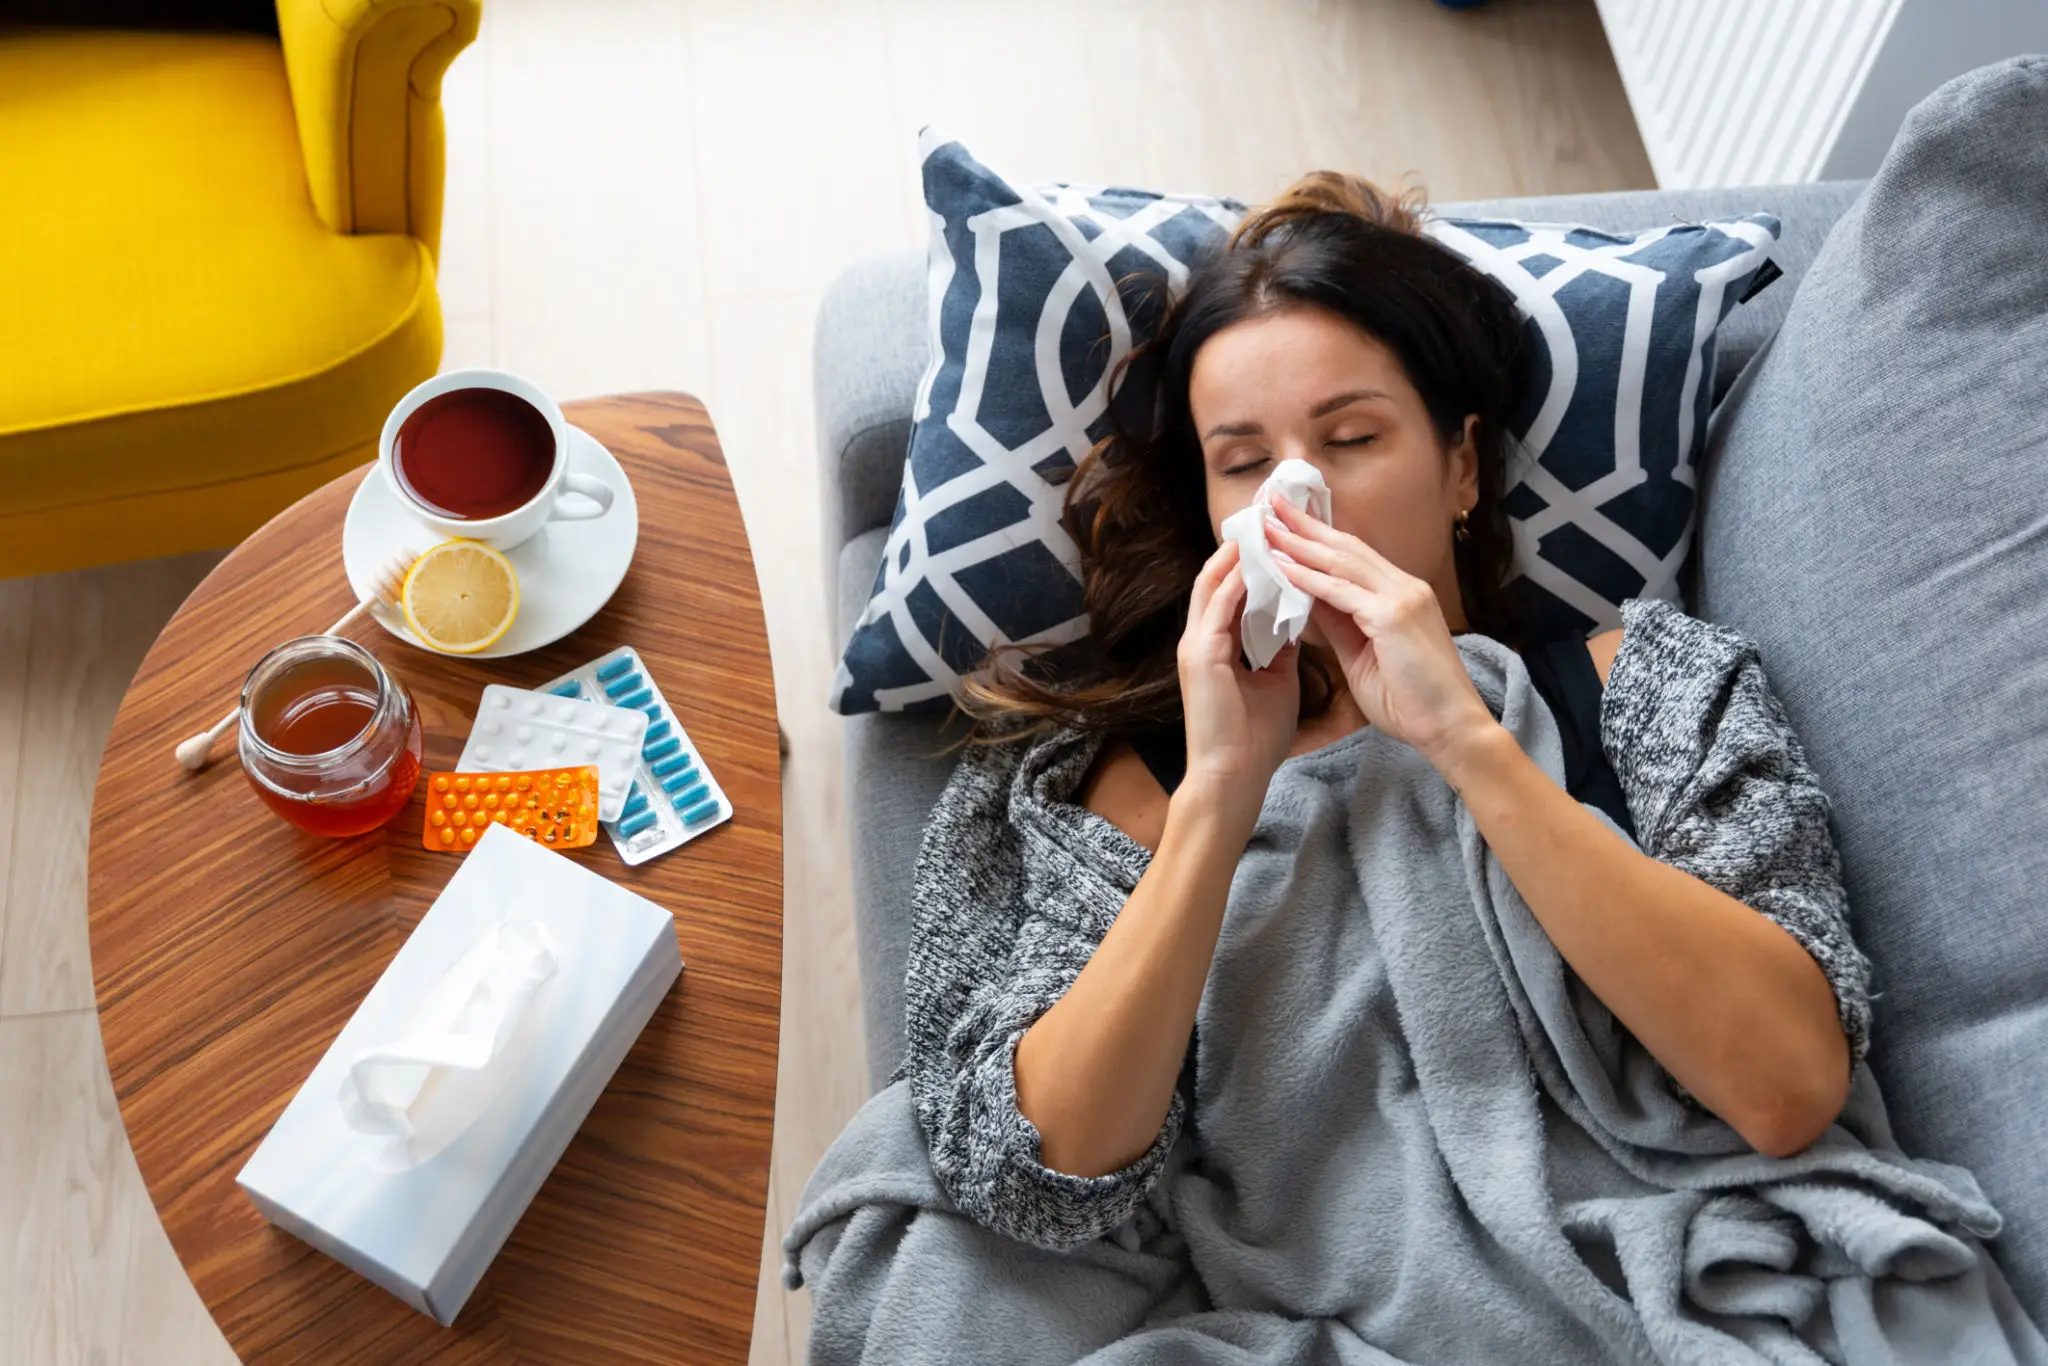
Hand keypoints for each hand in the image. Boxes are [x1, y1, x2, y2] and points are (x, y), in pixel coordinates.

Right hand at [1177, 539, 1301, 805]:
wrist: (1235, 777)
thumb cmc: (1255, 738)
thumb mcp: (1276, 682)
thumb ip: (1279, 649)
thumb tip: (1296, 621)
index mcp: (1215, 644)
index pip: (1230, 589)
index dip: (1251, 559)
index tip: (1276, 534)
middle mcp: (1200, 638)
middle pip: (1216, 576)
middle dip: (1241, 545)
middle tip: (1268, 514)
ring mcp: (1195, 645)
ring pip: (1212, 584)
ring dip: (1237, 554)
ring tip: (1263, 524)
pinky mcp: (1200, 657)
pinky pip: (1218, 607)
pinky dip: (1239, 582)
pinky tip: (1261, 562)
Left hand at [1264, 495, 1499, 765]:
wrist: (1452, 729)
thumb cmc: (1412, 701)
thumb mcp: (1363, 655)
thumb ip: (1339, 624)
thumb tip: (1308, 600)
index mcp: (1402, 594)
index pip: (1353, 556)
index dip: (1318, 537)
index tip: (1284, 522)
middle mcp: (1405, 587)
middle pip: (1346, 547)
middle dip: (1305, 524)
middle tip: (1269, 501)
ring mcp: (1402, 598)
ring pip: (1342, 561)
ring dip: (1300, 542)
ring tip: (1267, 524)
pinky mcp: (1394, 616)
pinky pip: (1340, 591)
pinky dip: (1308, 577)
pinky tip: (1281, 565)